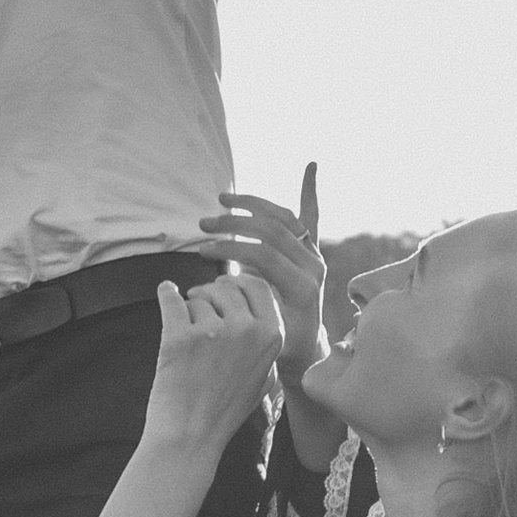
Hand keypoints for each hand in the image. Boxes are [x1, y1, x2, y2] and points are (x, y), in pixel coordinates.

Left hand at [140, 266, 284, 461]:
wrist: (190, 437)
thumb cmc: (224, 410)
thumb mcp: (264, 377)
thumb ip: (265, 342)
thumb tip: (256, 310)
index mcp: (272, 336)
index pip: (257, 285)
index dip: (238, 284)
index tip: (224, 291)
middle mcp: (247, 329)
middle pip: (225, 287)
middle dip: (209, 294)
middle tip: (198, 309)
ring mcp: (213, 331)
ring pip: (197, 298)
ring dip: (189, 311)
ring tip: (188, 340)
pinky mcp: (179, 336)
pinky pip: (170, 298)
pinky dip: (166, 295)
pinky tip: (166, 293)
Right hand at [201, 161, 327, 375]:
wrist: (304, 350)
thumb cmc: (277, 346)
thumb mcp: (258, 332)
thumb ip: (239, 308)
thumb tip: (202, 289)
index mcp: (302, 286)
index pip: (262, 254)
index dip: (229, 248)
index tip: (202, 250)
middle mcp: (314, 266)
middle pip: (271, 230)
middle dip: (234, 223)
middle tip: (204, 224)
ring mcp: (315, 255)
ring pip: (284, 217)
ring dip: (253, 204)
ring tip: (224, 199)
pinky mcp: (312, 251)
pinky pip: (310, 217)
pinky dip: (309, 191)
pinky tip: (311, 167)